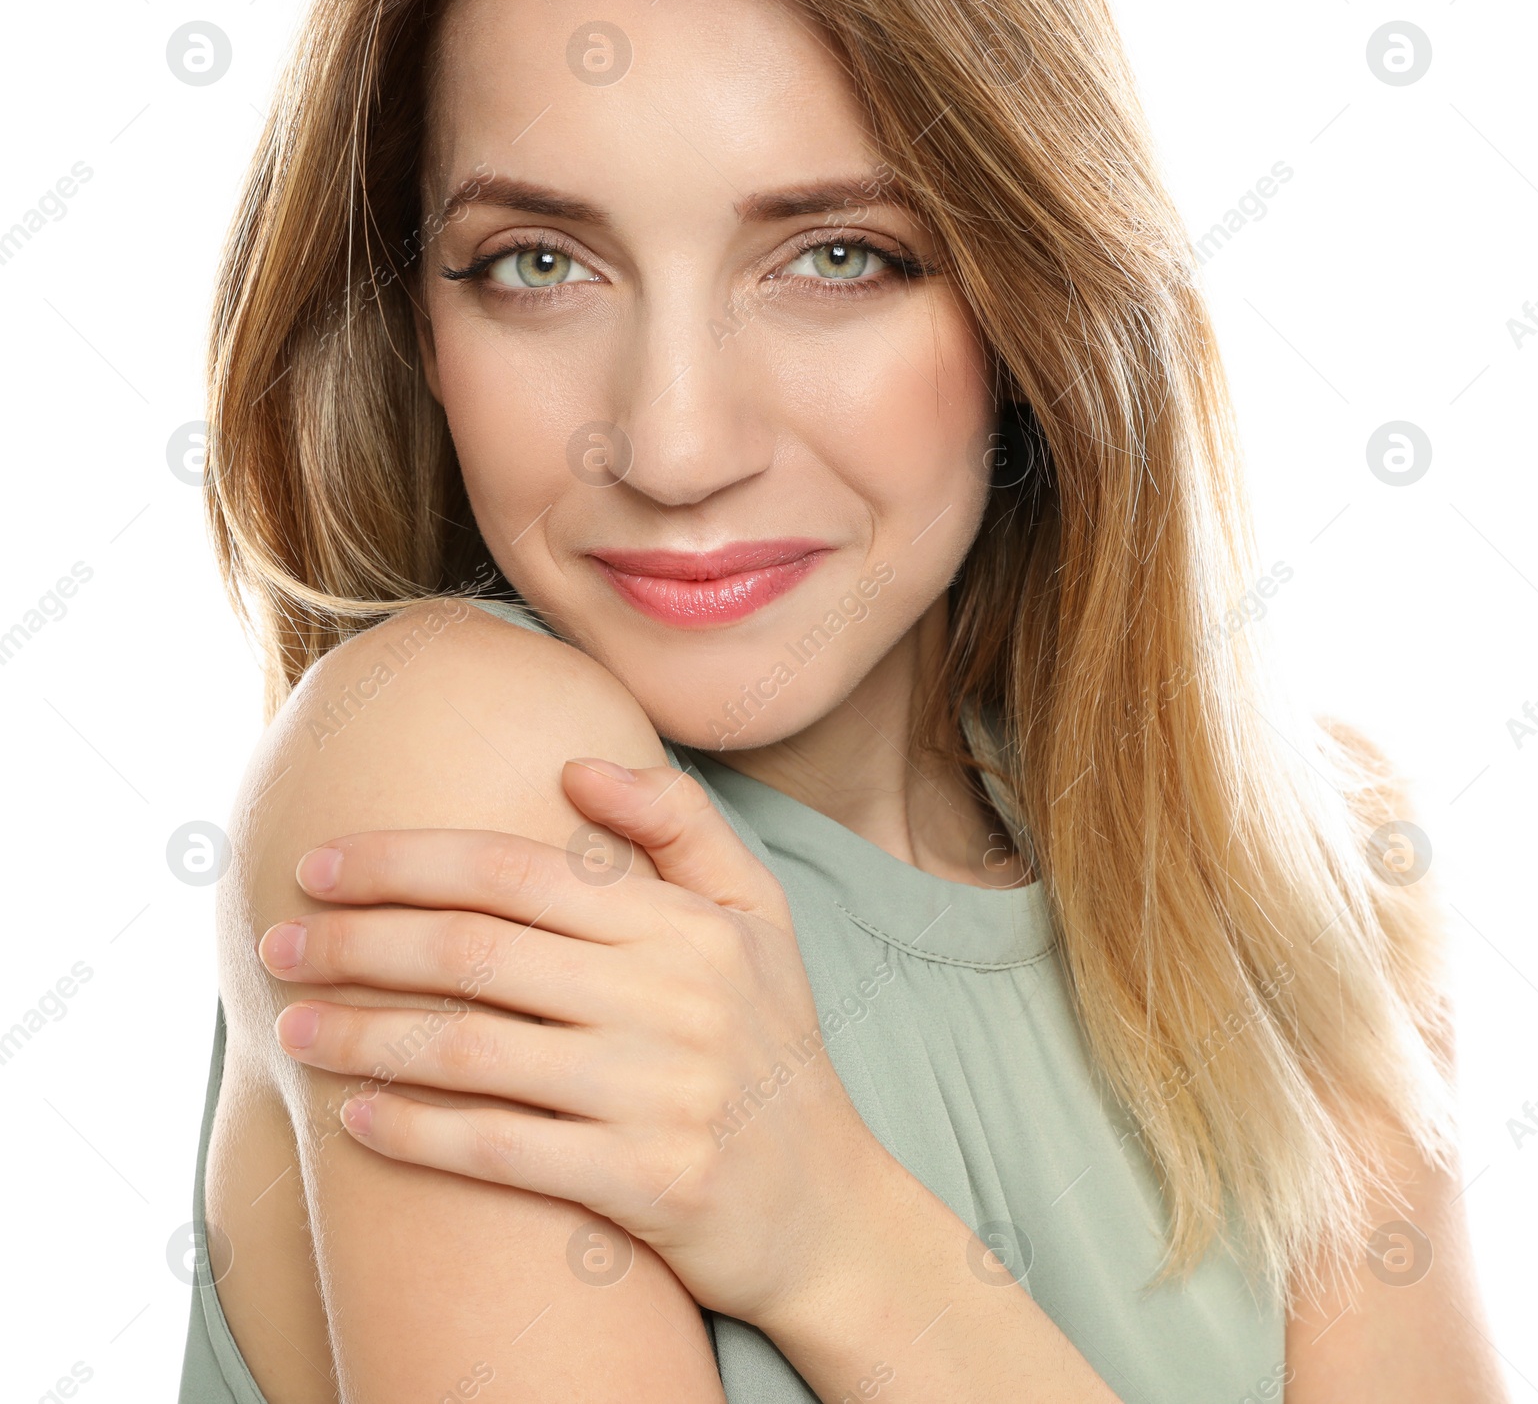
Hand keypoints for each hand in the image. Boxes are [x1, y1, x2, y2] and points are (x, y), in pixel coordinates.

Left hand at [258, 758, 887, 1326]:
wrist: (828, 1205)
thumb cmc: (772, 1043)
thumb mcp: (756, 915)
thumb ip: (680, 825)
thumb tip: (576, 765)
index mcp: (686, 924)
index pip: (517, 871)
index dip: (406, 862)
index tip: (322, 865)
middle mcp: (673, 998)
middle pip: (476, 952)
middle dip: (357, 942)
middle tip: (275, 944)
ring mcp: (659, 1092)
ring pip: (472, 1050)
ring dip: (364, 1037)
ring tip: (293, 1029)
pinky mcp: (645, 1182)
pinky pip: (499, 1149)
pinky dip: (415, 1133)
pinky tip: (355, 1119)